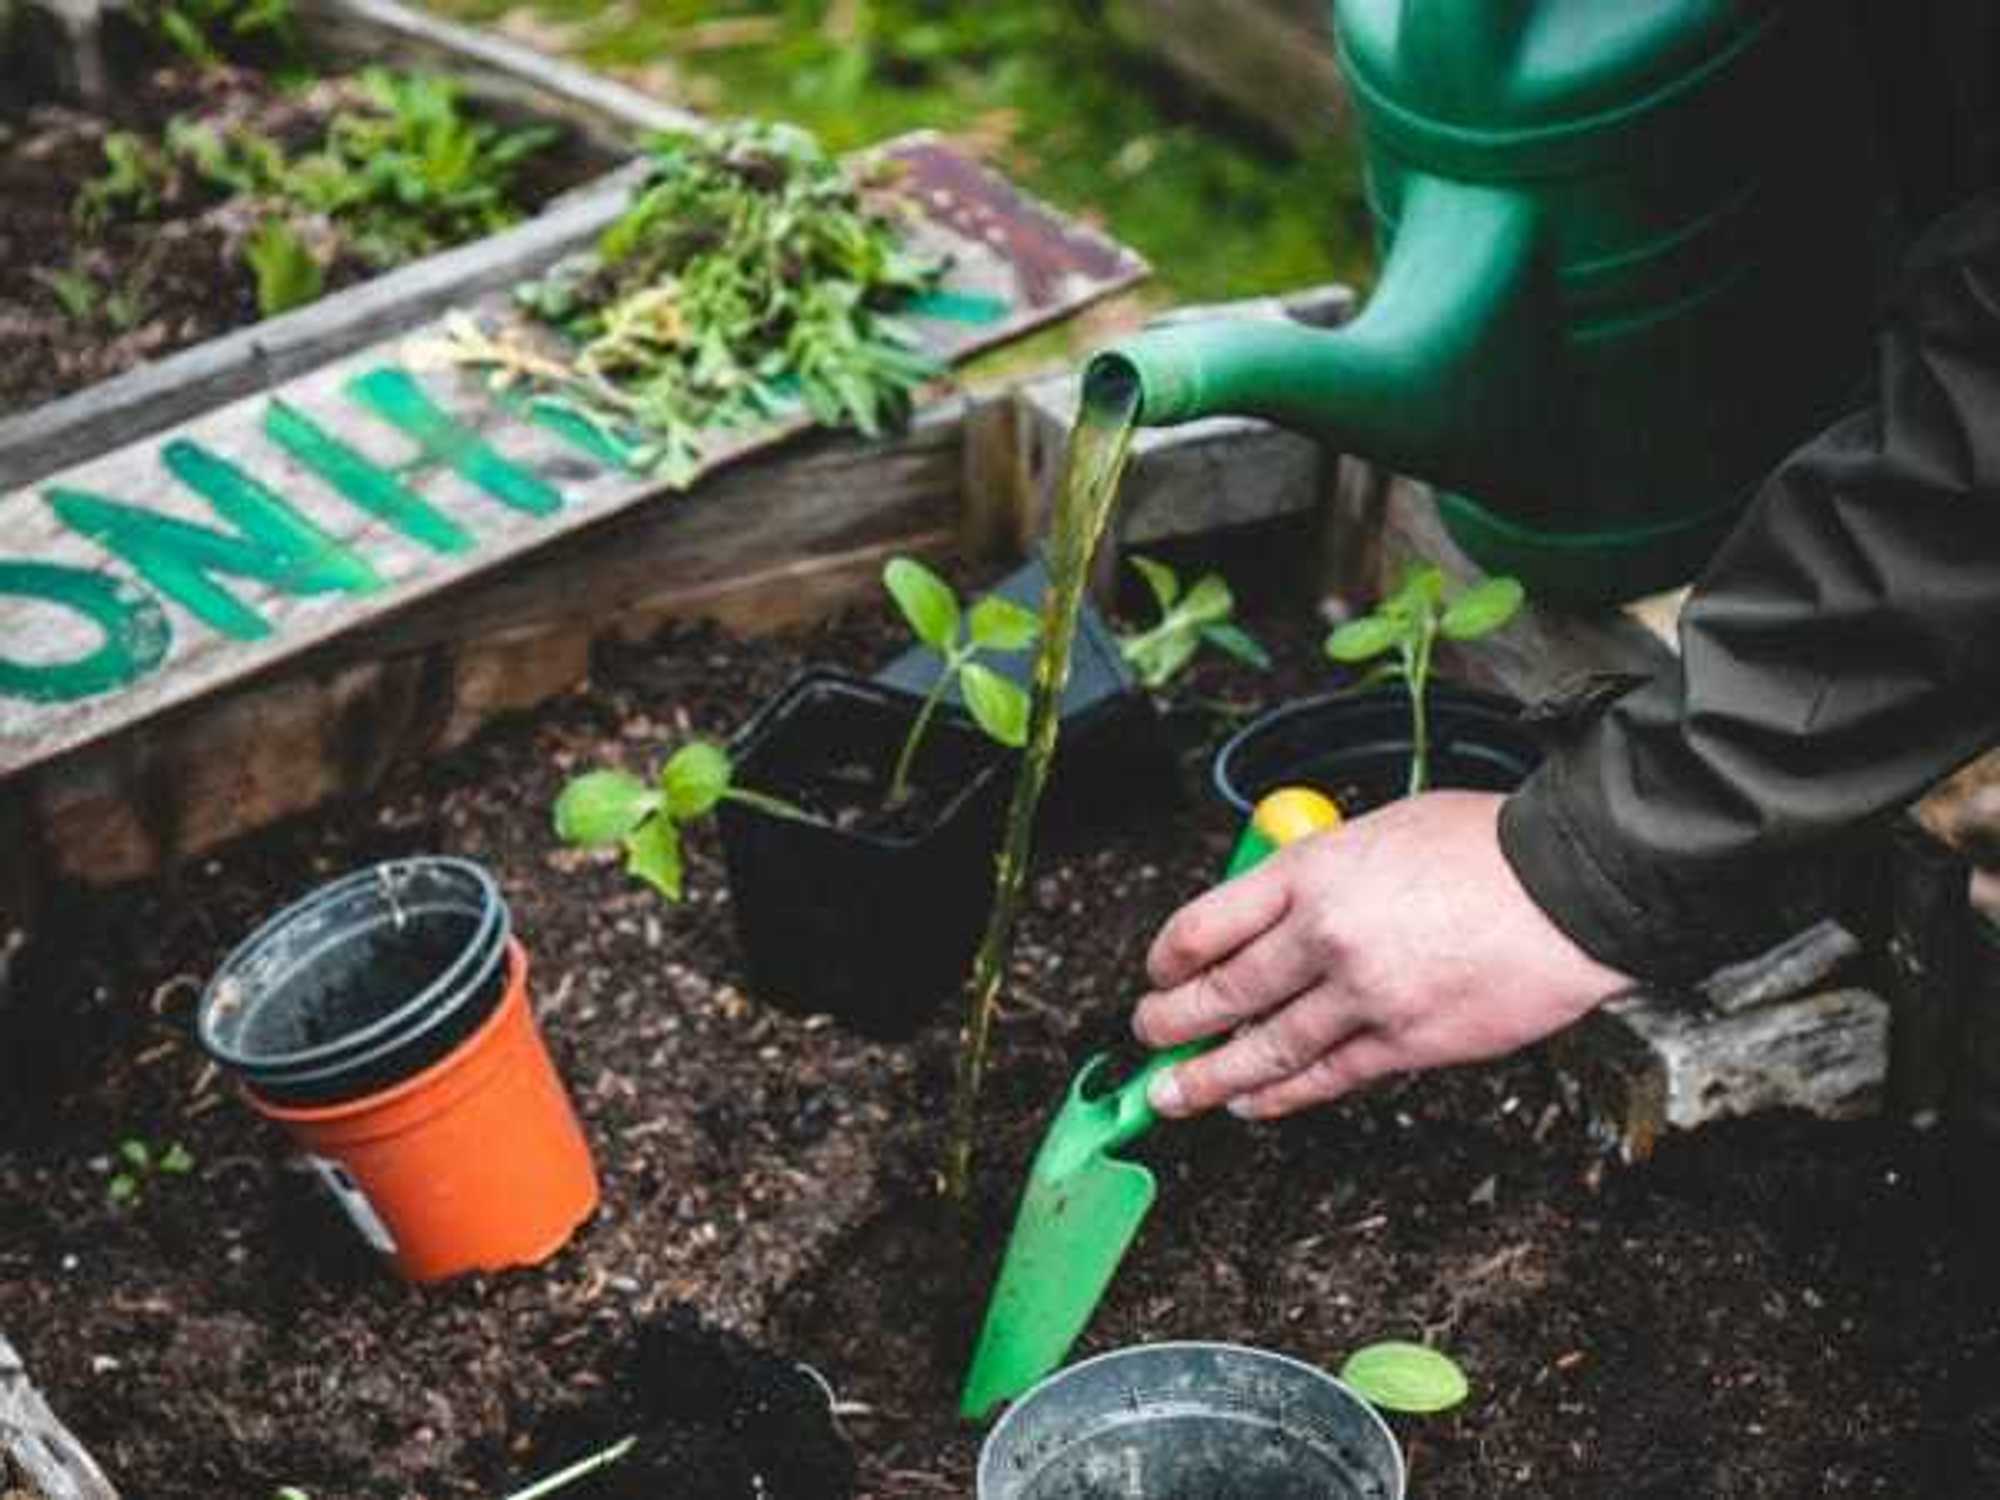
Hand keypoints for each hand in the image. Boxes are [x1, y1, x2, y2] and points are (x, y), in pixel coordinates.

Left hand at [1132, 791, 1631, 1119]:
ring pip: (1263, 1050)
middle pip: (1221, 993)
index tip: (1157, 975)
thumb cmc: (1485, 847)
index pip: (1205, 923)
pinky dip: (1280, 1095)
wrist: (1573, 886)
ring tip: (1172, 1094)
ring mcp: (1363, 995)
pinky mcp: (1406, 1041)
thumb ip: (1318, 872)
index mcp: (1311, 871)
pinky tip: (1251, 1102)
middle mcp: (1324, 934)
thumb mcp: (1378, 830)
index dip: (1167, 959)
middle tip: (1145, 1038)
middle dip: (1169, 1024)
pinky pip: (1325, 1078)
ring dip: (1207, 1079)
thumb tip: (1273, 910)